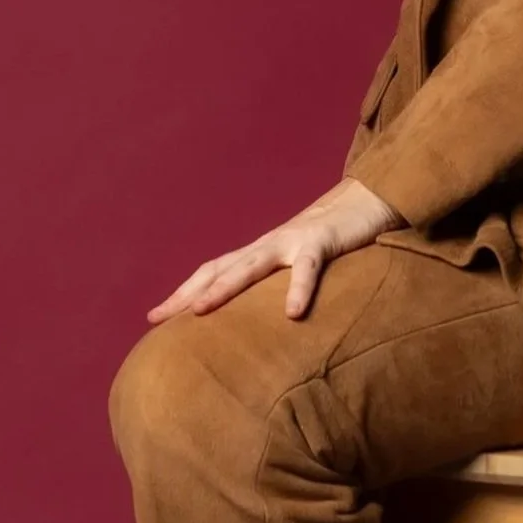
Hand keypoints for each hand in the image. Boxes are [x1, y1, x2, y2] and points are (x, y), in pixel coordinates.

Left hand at [146, 178, 404, 324]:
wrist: (368, 200)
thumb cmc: (333, 237)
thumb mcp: (299, 264)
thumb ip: (279, 284)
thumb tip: (262, 321)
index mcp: (260, 252)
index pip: (212, 272)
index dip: (182, 293)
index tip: (153, 317)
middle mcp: (267, 245)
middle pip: (218, 268)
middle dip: (185, 293)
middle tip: (156, 318)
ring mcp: (292, 241)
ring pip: (251, 266)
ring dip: (223, 287)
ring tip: (199, 311)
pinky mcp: (322, 242)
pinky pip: (309, 269)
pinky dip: (299, 290)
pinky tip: (292, 315)